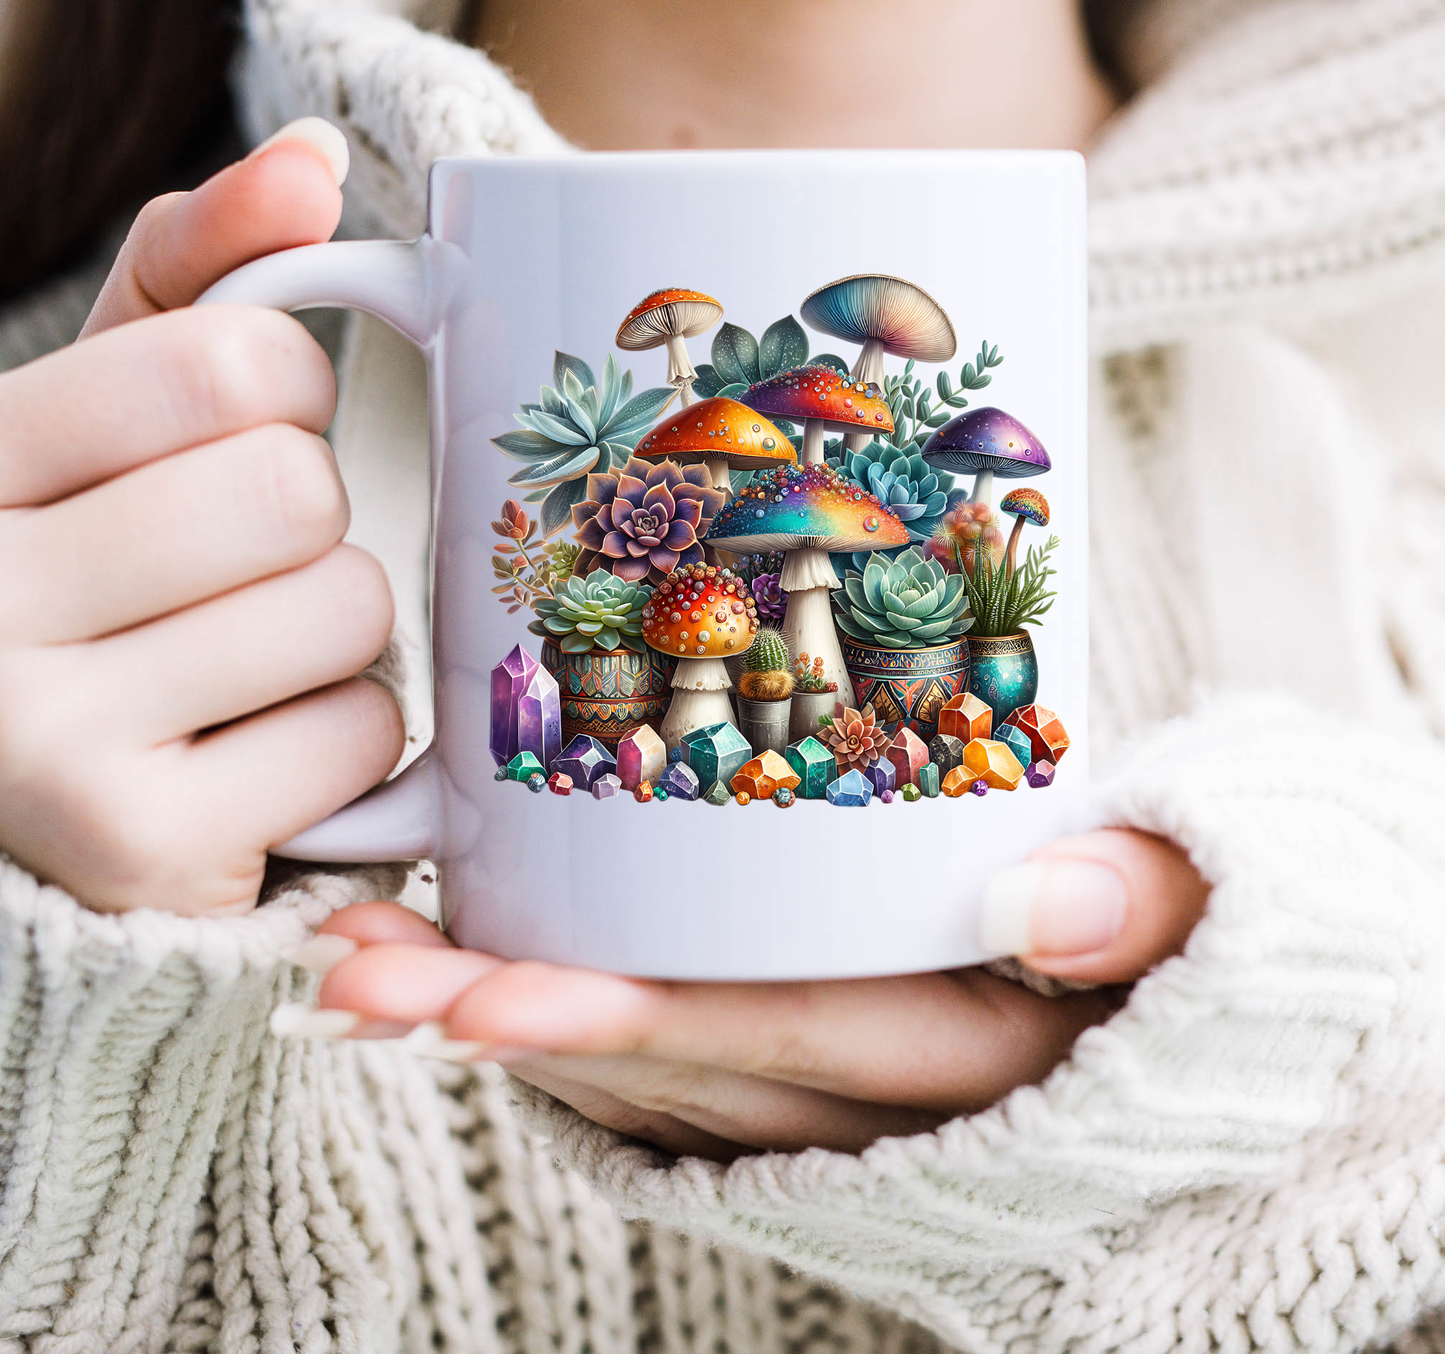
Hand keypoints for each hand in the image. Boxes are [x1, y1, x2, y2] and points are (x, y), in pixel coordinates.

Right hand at [0, 120, 403, 915]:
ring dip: (332, 630)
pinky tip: (256, 746)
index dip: (284, 385)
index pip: (223, 362)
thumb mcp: (97, 412)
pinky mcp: (145, 850)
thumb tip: (314, 158)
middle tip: (237, 561)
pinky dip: (343, 733)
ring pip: (345, 611)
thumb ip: (192, 271)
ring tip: (240, 660)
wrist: (24, 788)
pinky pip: (362, 734)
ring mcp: (45, 750)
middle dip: (307, 519)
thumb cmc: (86, 569)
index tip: (246, 423)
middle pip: (296, 492)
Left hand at [292, 828, 1208, 1155]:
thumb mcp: (1210, 909)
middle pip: (669, 1064)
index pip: (778, 1036)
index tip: (483, 998)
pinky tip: (468, 968)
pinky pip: (668, 1063)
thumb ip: (1151, 902)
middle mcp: (881, 1093)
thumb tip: (1044, 899)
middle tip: (354, 969)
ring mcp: (834, 1088)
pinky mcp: (805, 1062)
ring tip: (365, 956)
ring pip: (647, 1070)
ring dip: (501, 1017)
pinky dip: (560, 1020)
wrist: (1190, 1001)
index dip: (627, 1026)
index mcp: (971, 1046)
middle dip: (503, 1025)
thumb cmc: (1190, 931)